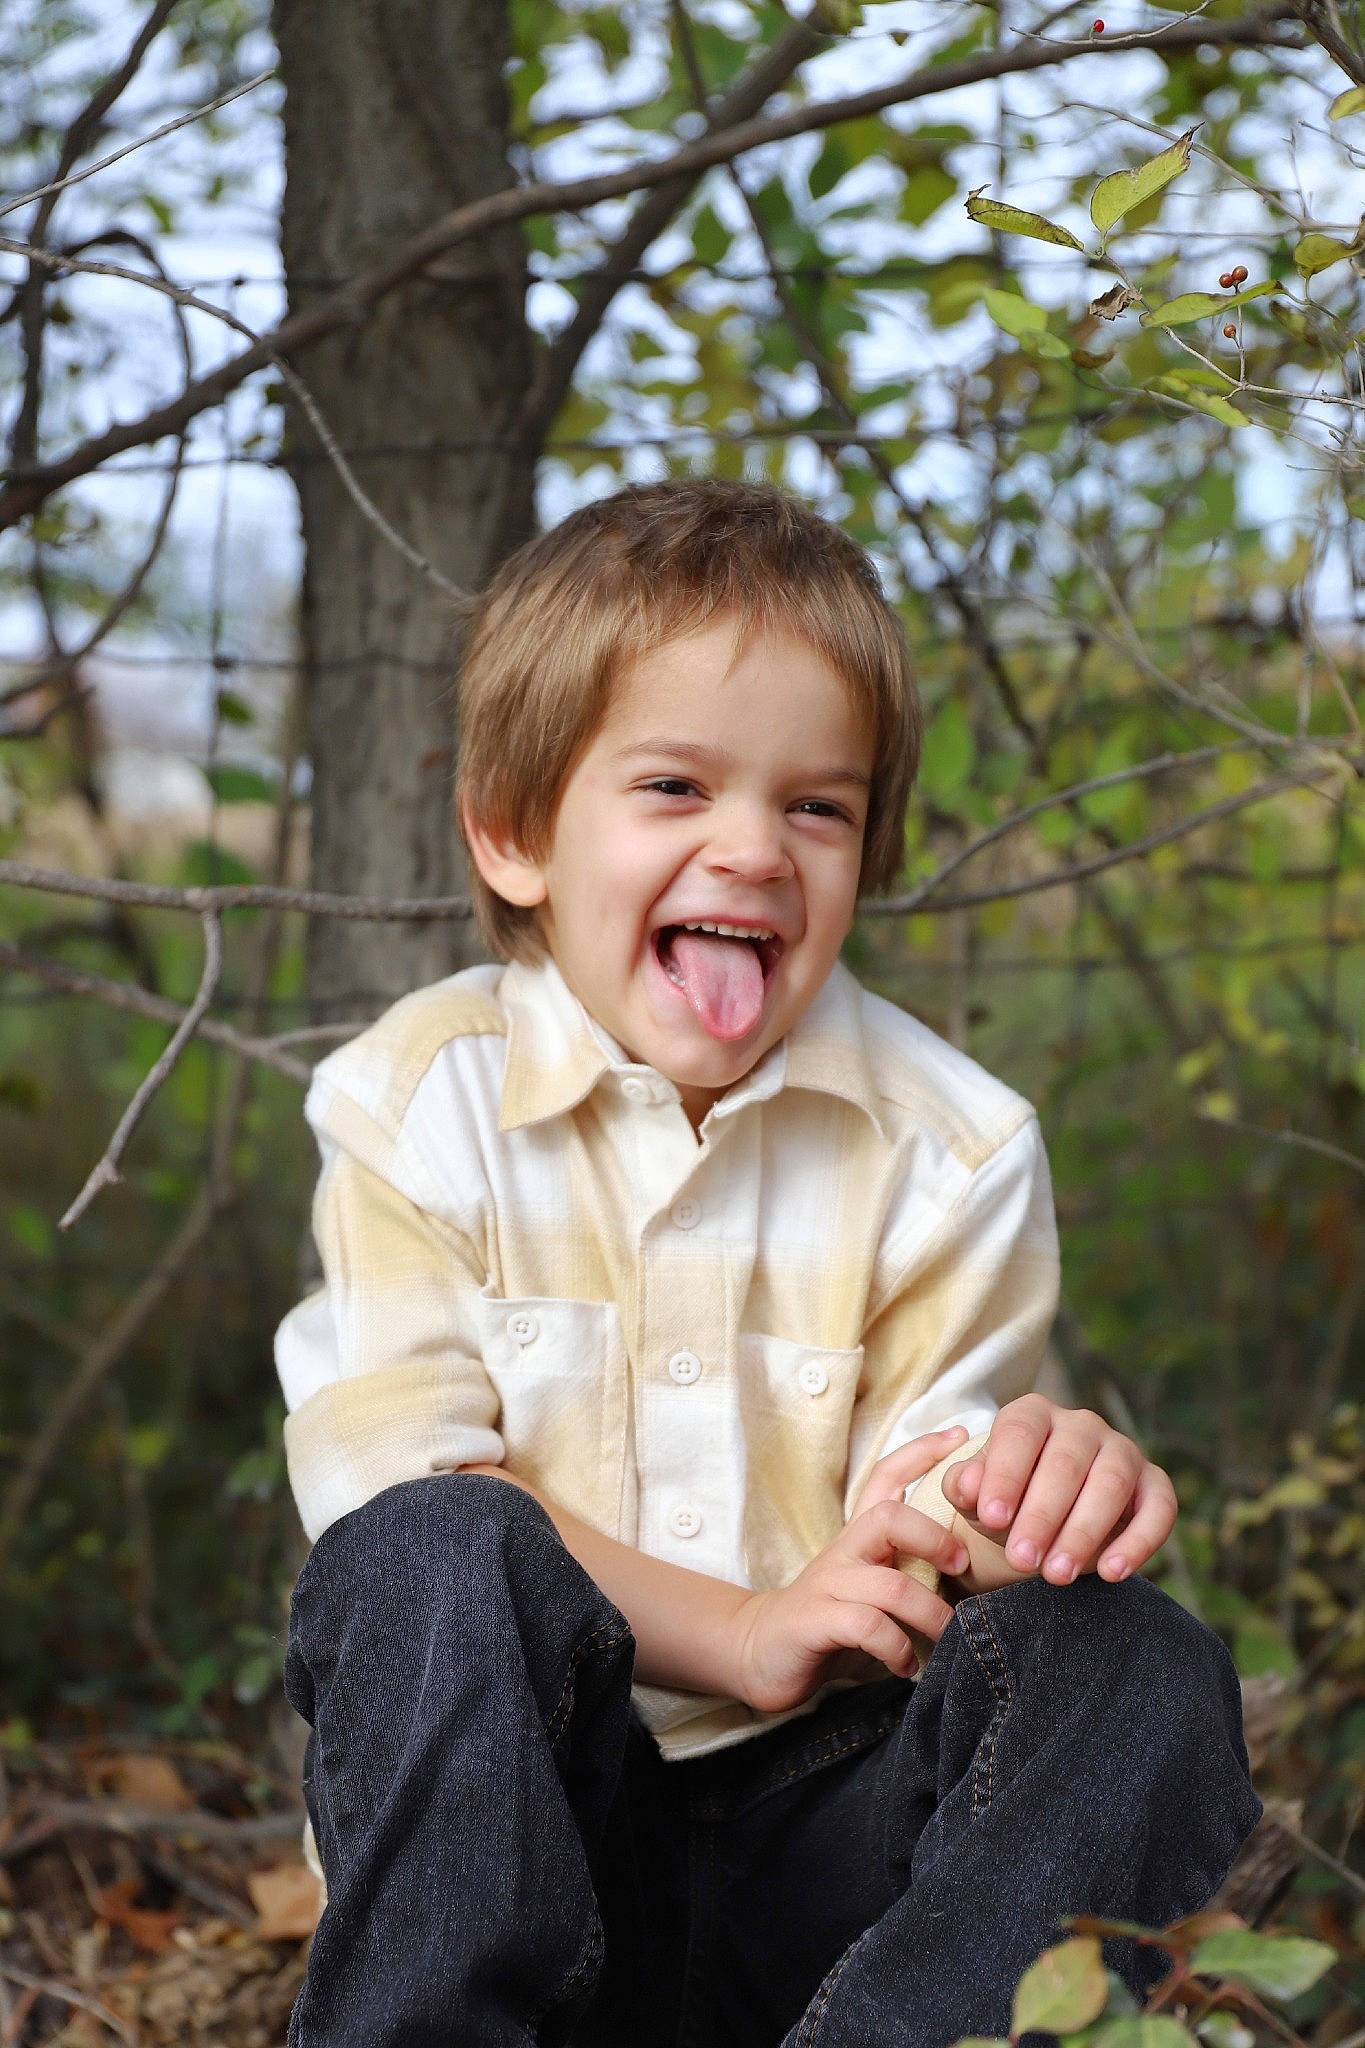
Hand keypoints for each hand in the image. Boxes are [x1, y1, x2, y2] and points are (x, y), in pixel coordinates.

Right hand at [728, 1426, 972, 1715]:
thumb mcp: (871, 1586)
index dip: (921, 1452)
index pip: (885, 1476)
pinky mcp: (815, 1622)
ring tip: (947, 1636)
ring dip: (929, 1614)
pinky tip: (907, 1666)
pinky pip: (867, 1627)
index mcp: (858, 1536)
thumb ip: (908, 1570)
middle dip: (934, 1537)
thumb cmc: (832, 1618)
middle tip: (962, 1567)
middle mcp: (844, 1551)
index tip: (959, 1436)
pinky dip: (897, 1648)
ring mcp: (828, 1586)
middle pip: (889, 1517)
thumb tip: (973, 1567)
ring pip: (890, 1584)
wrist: (763, 1652)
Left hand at [941, 1394, 1176, 1586]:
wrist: (1044, 1526)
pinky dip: (1139, 1541)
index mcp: (1033, 1414)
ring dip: (1084, 1532)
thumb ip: (965, 1487)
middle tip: (1021, 1560)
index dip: (1005, 1474)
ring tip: (1057, 1574)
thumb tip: (967, 1486)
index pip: (1019, 1432)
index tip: (992, 1518)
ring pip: (1111, 1482)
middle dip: (1042, 1515)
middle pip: (1066, 1461)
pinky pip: (1159, 1507)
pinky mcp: (1154, 1484)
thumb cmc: (1007, 1503)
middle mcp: (1081, 1424)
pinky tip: (1111, 1572)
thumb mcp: (977, 1497)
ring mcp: (1123, 1451)